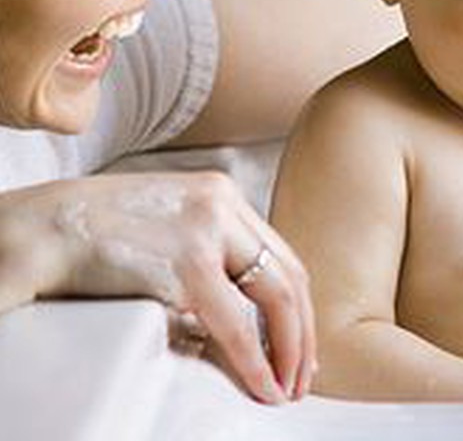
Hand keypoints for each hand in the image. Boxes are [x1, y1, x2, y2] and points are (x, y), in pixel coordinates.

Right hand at [0, 172, 314, 402]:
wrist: (43, 228)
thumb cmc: (95, 237)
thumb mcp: (166, 234)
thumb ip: (206, 260)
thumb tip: (238, 322)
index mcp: (220, 194)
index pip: (278, 254)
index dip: (296, 305)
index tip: (299, 344)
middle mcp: (222, 201)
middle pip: (287, 272)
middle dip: (301, 332)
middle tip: (302, 376)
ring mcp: (207, 225)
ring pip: (276, 293)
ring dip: (289, 347)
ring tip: (287, 386)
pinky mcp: (186, 257)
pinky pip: (235, 321)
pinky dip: (255, 358)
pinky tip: (263, 384)